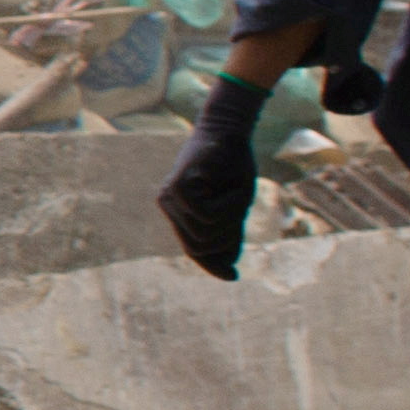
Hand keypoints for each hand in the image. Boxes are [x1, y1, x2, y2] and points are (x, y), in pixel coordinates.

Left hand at [157, 66, 275, 280]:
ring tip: (237, 198)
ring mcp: (169, 196)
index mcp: (180, 212)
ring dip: (229, 222)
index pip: (193, 249)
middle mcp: (169, 205)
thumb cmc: (233, 167)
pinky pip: (205, 215)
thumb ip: (227, 235)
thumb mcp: (234, 208)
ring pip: (202, 234)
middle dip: (225, 241)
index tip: (233, 277)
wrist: (231, 132)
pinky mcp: (178, 187)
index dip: (212, 265)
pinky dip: (227, 207)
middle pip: (197, 247)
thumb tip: (227, 271)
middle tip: (241, 218)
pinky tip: (231, 188)